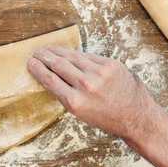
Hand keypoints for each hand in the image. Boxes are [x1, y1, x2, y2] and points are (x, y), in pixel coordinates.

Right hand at [27, 46, 160, 141]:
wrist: (136, 116)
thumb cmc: (107, 118)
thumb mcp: (81, 113)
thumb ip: (66, 95)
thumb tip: (52, 76)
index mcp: (75, 102)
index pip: (50, 80)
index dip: (38, 69)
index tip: (31, 63)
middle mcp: (86, 86)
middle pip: (58, 66)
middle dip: (45, 57)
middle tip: (37, 52)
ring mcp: (99, 73)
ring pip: (72, 57)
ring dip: (58, 52)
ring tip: (49, 49)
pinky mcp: (110, 65)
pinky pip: (88, 57)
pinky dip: (76, 54)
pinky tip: (69, 53)